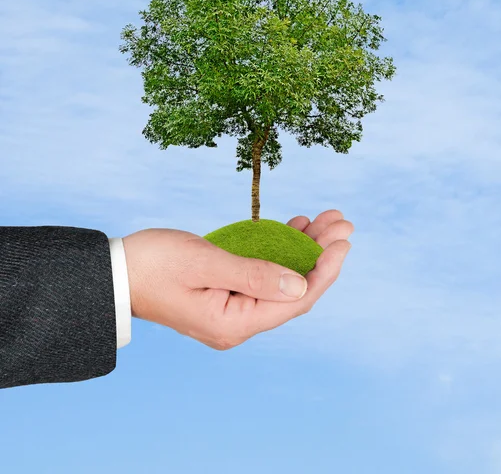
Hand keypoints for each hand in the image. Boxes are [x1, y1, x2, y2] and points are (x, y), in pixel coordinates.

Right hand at [122, 209, 352, 349]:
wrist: (114, 273)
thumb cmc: (152, 264)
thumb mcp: (204, 263)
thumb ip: (254, 275)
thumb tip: (302, 285)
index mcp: (234, 323)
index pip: (295, 300)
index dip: (324, 270)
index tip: (343, 240)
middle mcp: (238, 323)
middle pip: (293, 289)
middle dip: (319, 255)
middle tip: (341, 223)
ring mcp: (232, 309)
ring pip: (280, 279)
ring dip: (303, 249)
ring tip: (324, 220)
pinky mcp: (225, 294)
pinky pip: (262, 274)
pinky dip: (279, 250)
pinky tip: (294, 227)